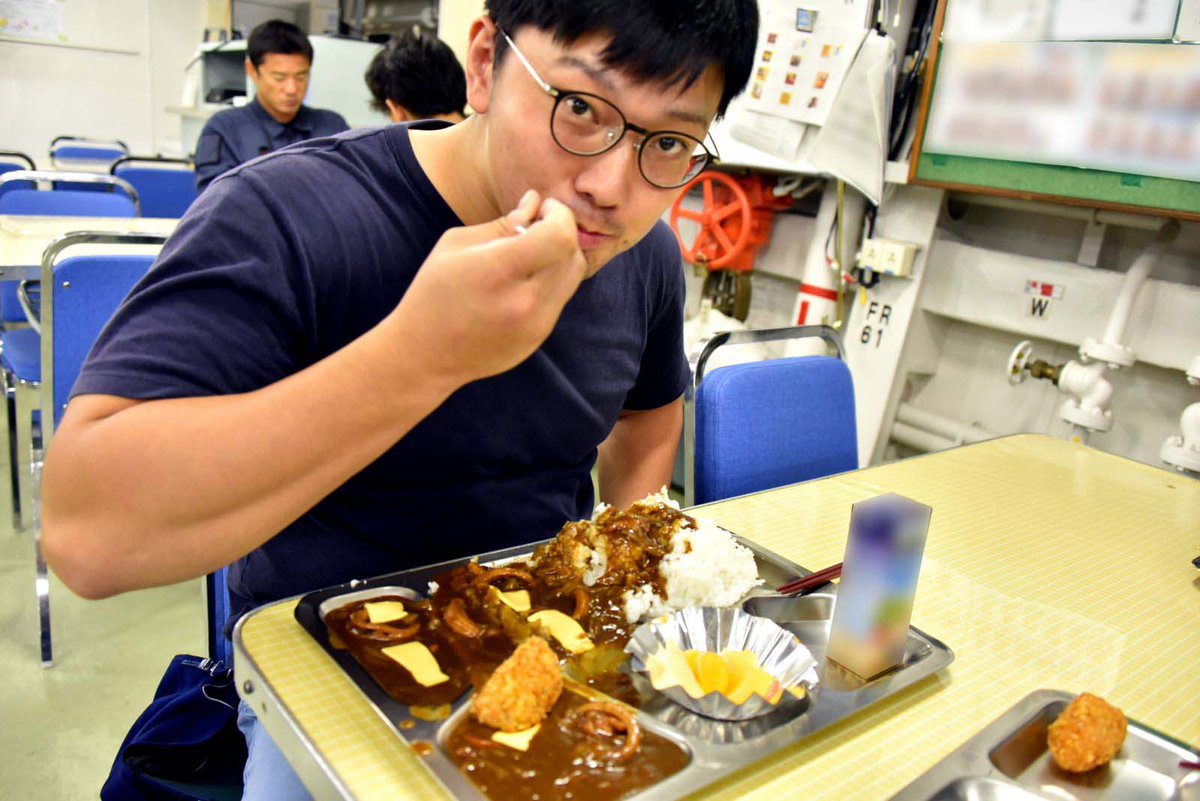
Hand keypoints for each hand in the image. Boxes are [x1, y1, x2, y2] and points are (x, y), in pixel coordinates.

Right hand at [387, 190, 587, 388]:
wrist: (425, 354)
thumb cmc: (433, 292)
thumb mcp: (456, 245)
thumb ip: (502, 223)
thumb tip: (534, 202)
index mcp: (500, 271)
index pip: (560, 235)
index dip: (559, 215)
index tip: (542, 210)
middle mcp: (525, 302)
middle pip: (573, 253)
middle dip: (562, 231)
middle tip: (538, 226)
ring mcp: (535, 325)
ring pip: (573, 276)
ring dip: (561, 255)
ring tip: (532, 252)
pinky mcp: (538, 338)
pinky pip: (560, 298)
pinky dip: (551, 280)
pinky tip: (523, 279)